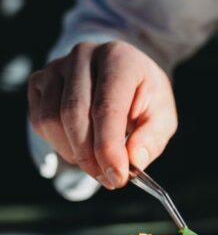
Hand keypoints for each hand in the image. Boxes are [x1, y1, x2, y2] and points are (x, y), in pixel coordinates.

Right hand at [27, 41, 177, 188]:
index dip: (109, 147)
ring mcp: (56, 66)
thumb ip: (151, 138)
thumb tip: (134, 161)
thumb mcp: (161, 116)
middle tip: (109, 179)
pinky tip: (80, 147)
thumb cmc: (144, 97)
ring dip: (73, 153)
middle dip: (90, 156)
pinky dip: (58, 144)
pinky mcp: (40, 81)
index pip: (106, 107)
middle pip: (74, 114)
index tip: (118, 177)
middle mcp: (83, 55)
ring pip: (51, 120)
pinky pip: (39, 121)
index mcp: (119, 59)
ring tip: (97, 163)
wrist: (123, 77)